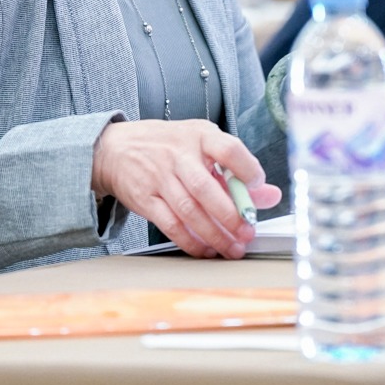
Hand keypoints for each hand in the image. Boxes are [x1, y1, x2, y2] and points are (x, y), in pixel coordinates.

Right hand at [91, 120, 280, 258]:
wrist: (115, 148)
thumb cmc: (167, 146)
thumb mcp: (201, 145)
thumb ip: (235, 171)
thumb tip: (270, 195)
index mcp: (199, 136)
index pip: (228, 149)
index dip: (247, 170)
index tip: (259, 186)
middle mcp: (178, 155)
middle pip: (206, 188)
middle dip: (231, 216)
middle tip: (247, 233)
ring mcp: (159, 177)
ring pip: (189, 211)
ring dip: (214, 235)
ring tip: (231, 248)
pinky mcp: (145, 199)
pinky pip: (170, 225)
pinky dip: (190, 241)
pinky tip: (205, 249)